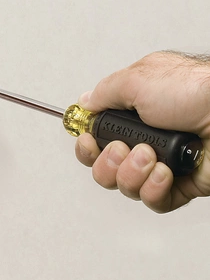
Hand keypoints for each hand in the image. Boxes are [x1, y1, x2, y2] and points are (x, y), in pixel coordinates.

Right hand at [75, 51, 209, 212]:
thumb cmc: (194, 90)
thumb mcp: (137, 79)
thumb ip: (104, 92)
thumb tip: (85, 102)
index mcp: (132, 113)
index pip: (96, 137)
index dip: (87, 145)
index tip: (88, 140)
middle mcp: (143, 139)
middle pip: (104, 167)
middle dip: (107, 162)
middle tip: (123, 148)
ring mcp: (160, 163)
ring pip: (124, 185)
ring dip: (132, 172)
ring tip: (151, 155)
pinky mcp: (178, 185)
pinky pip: (152, 200)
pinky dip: (153, 188)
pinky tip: (165, 172)